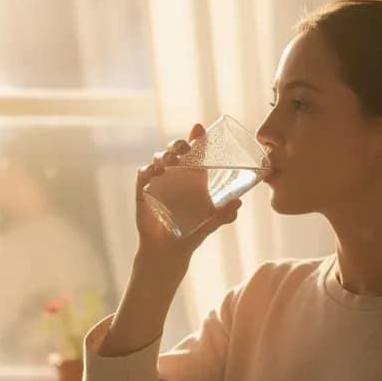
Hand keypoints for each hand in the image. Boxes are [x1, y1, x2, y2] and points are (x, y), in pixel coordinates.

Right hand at [133, 122, 241, 272]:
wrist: (169, 251)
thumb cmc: (191, 232)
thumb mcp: (210, 223)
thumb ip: (223, 214)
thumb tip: (238, 203)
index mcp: (192, 177)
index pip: (194, 152)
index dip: (196, 138)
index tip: (199, 128)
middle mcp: (175, 175)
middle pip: (174, 150)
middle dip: (178, 144)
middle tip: (186, 148)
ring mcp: (158, 181)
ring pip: (158, 158)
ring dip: (164, 155)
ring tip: (172, 162)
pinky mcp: (143, 191)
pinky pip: (143, 174)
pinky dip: (148, 170)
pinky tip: (156, 172)